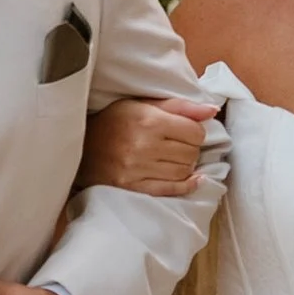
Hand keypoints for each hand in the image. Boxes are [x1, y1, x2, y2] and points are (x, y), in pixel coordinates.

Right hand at [78, 94, 213, 197]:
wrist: (81, 146)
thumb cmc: (115, 122)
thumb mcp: (143, 104)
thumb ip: (180, 107)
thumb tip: (212, 110)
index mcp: (149, 120)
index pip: (195, 132)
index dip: (195, 131)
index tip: (186, 131)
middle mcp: (144, 146)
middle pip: (192, 153)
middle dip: (191, 149)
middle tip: (178, 145)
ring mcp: (138, 169)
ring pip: (184, 171)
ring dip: (186, 166)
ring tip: (173, 158)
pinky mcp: (134, 187)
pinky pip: (172, 189)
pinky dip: (187, 185)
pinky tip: (191, 179)